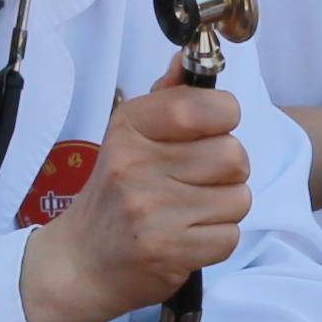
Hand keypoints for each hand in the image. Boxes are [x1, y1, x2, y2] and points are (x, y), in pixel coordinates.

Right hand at [17, 78, 251, 321]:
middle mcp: (137, 164)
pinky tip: (189, 236)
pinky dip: (217, 239)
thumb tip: (189, 59)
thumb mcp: (129, 136)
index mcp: (131, 125)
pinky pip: (229, 236)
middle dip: (229, 171)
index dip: (224, 118)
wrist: (82, 262)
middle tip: (200, 181)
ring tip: (192, 211)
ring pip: (238, 198)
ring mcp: (151, 210)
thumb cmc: (115, 193)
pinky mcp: (167, 250)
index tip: (210, 132)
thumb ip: (167, 99)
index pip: (210, 107)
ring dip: (224, 207)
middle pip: (233, 155)